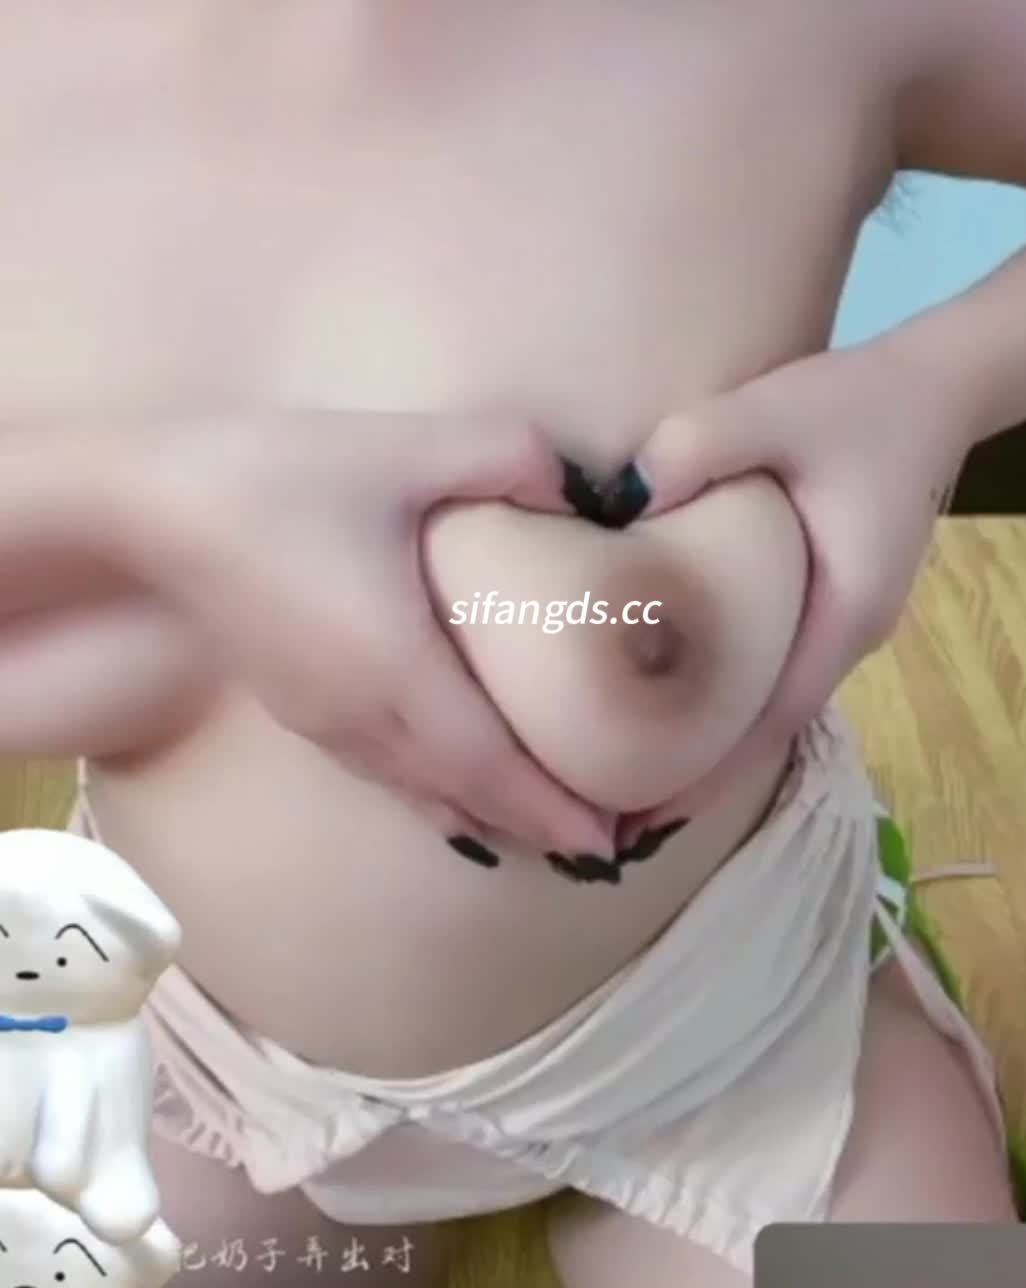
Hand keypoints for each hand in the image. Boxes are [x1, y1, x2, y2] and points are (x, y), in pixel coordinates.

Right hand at [0, 409, 615, 858]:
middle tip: (616, 837)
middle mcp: (365, 721)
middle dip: (542, 824)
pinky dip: (443, 789)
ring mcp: (326, 724)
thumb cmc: (272, 478)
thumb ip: (510, 459)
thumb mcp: (404, 447)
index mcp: (400, 676)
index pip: (497, 770)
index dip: (560, 811)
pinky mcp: (300, 709)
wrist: (145, 510)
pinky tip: (465, 779)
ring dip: (492, 812)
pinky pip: (389, 772)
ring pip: (425, 793)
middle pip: (469, 799)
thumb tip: (584, 486)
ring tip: (557, 819)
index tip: (618, 840)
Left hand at [617, 336, 968, 835]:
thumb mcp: (773, 409)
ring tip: (623, 777)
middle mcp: (847, 634)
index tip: (645, 813)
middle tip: (612, 817)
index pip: (772, 717)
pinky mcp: (820, 604)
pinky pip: (766, 671)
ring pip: (766, 706)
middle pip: (765, 730)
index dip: (708, 770)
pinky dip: (720, 700)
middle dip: (696, 776)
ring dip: (706, 744)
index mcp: (845, 610)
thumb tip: (625, 496)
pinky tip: (662, 705)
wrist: (930, 389)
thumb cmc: (857, 404)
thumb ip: (699, 445)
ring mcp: (837, 623)